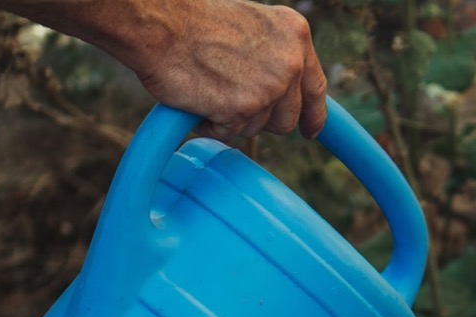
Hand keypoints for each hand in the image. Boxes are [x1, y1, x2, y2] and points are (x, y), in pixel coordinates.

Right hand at [125, 0, 328, 140]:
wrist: (159, 23)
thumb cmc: (194, 23)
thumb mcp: (252, 27)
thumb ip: (275, 56)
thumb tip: (285, 91)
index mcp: (296, 35)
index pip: (316, 88)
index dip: (313, 115)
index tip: (310, 131)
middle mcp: (291, 62)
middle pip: (287, 119)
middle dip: (262, 119)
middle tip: (231, 98)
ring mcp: (270, 88)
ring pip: (258, 129)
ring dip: (233, 119)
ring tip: (209, 86)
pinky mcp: (245, 109)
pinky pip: (231, 134)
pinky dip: (212, 124)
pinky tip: (199, 98)